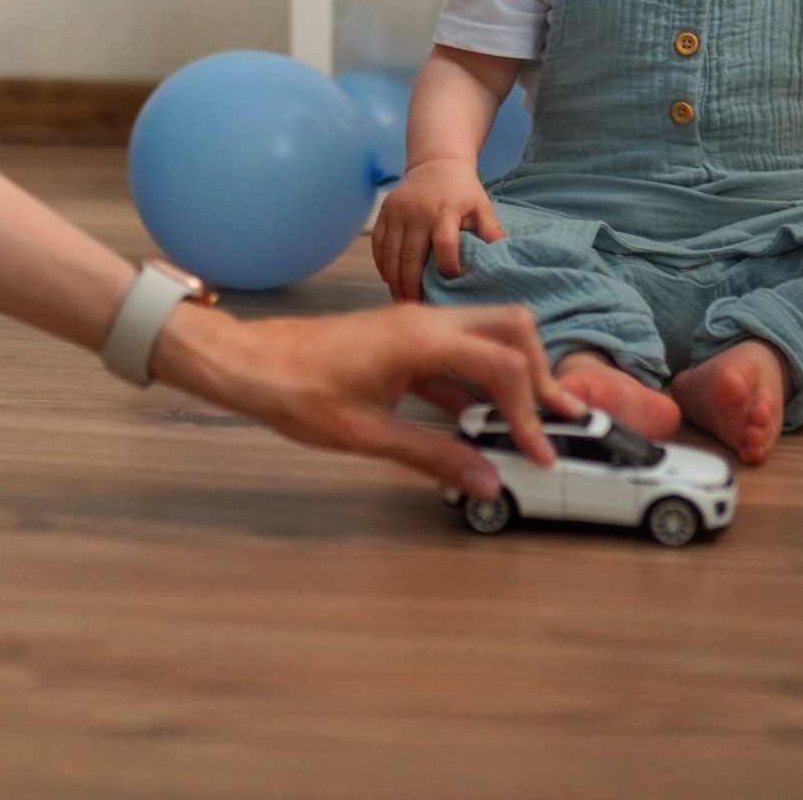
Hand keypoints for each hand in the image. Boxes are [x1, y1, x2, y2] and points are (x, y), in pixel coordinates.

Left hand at [151, 301, 582, 497]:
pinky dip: (476, 383)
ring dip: (510, 377)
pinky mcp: (402, 341)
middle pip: (509, 329)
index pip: (502, 365)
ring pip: (485, 337)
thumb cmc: (295, 390)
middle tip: (554, 420)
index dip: (529, 411)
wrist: (248, 364)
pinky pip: (455, 353)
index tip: (540, 450)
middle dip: (538, 373)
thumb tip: (483, 479)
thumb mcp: (367, 434)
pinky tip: (477, 421)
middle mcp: (425, 322)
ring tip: (525, 423)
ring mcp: (414, 328)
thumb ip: (433, 456)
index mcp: (421, 338)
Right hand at [370, 159, 502, 302]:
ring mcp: (397, 212)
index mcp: (445, 211)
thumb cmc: (462, 189)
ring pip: (391, 254)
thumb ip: (491, 229)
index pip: (444, 242)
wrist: (435, 162)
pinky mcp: (385, 213)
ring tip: (402, 301)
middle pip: (411, 255)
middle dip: (413, 285)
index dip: (447, 264)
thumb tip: (504, 255)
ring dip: (395, 280)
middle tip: (418, 306)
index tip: (452, 280)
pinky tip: (389, 280)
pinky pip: (378, 244)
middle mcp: (417, 212)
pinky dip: (381, 265)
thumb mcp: (481, 205)